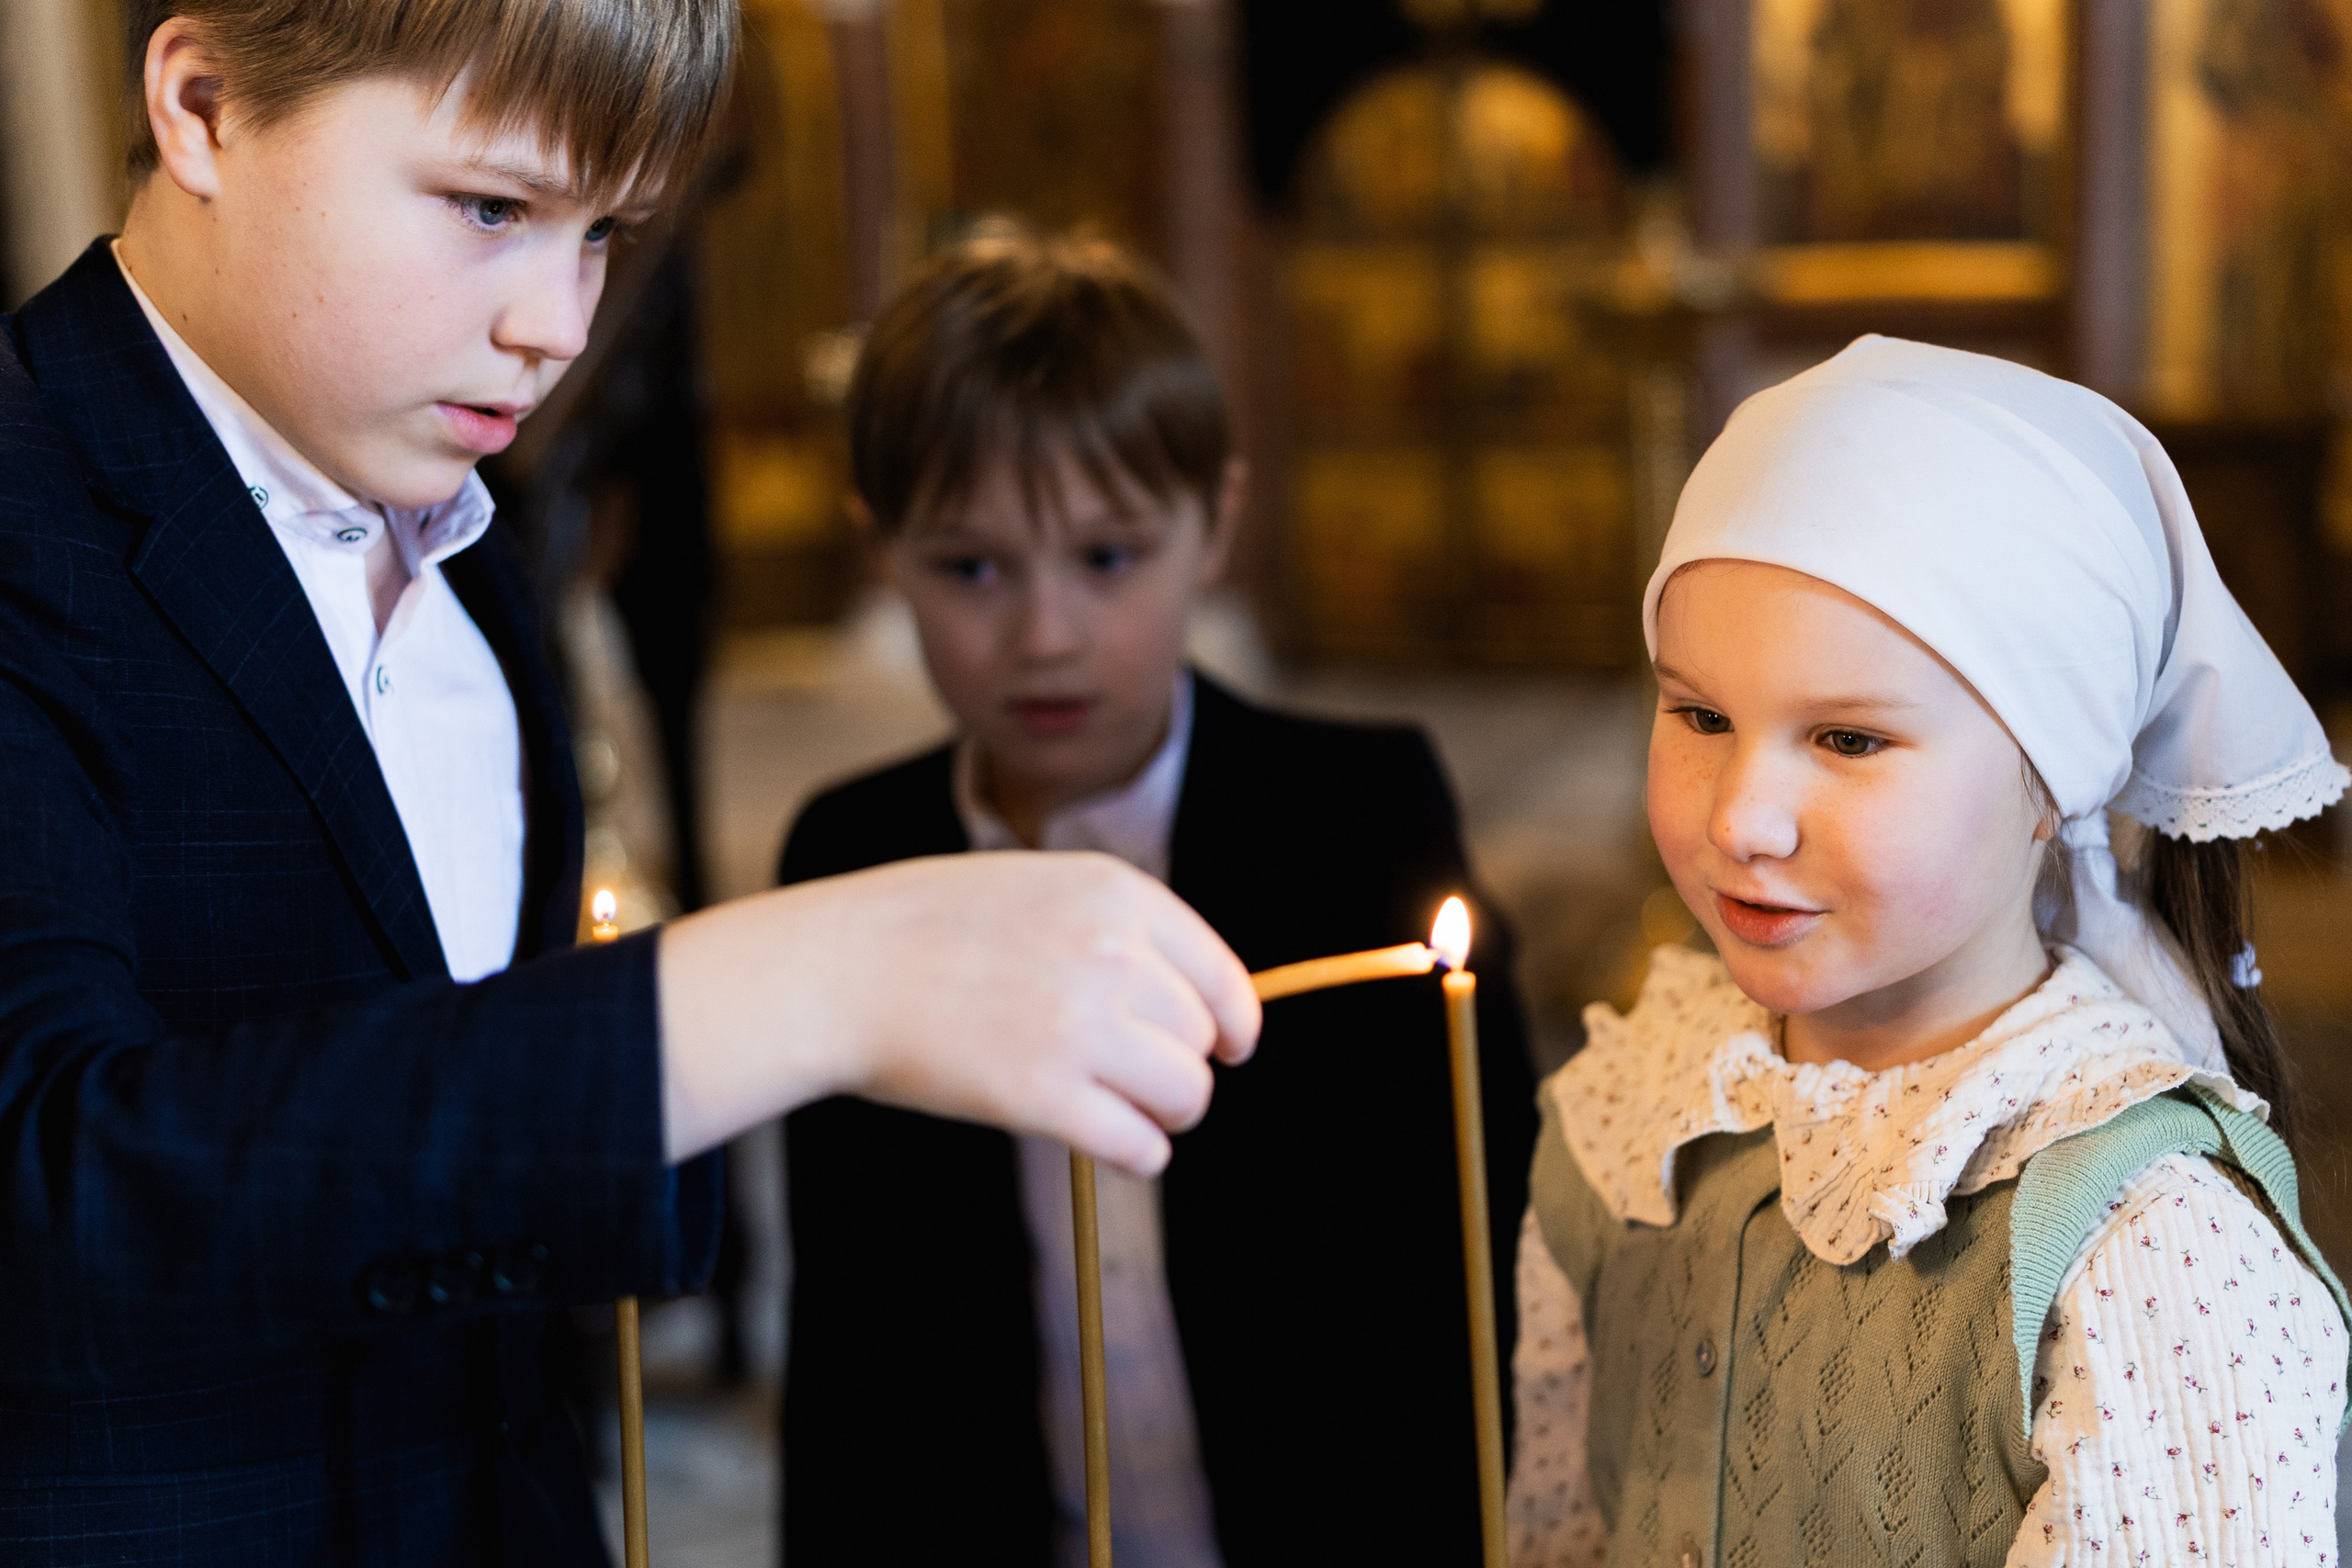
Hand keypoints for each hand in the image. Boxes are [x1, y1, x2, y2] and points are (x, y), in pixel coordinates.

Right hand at [656, 852, 1259, 1173]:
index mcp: (1115, 894)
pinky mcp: (1044, 1094)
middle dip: (1179, 1067)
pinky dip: (1137, 1155)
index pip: (1220, 975)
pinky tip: (1113, 1148)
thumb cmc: (925, 930)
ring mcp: (1080, 1023)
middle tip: (1140, 1085)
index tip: (1228, 1049)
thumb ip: (1113, 930)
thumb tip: (1189, 1001)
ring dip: (1163, 1114)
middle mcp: (1111, 953)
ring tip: (1124, 1114)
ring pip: (1184, 1093)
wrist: (837, 967)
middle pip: (1202, 1038)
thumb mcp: (1037, 889)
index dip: (1232, 1022)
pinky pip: (1139, 1145)